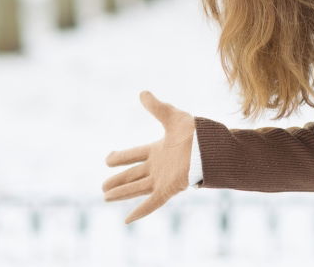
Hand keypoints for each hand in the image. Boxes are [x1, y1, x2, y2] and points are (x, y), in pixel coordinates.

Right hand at [102, 91, 194, 223]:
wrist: (210, 147)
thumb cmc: (195, 131)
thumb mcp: (171, 116)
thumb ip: (156, 107)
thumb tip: (142, 93)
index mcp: (158, 149)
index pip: (134, 154)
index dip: (120, 157)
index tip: (107, 159)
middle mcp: (158, 166)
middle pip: (133, 174)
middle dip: (118, 180)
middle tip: (103, 187)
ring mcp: (162, 179)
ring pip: (136, 188)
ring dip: (122, 193)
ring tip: (105, 197)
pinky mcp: (168, 189)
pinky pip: (151, 203)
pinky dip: (140, 211)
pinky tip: (127, 220)